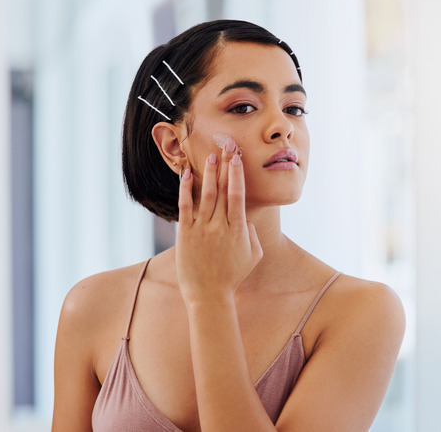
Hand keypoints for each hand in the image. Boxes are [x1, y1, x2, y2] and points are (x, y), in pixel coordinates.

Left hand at [175, 137, 261, 304]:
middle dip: (226, 165)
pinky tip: (187, 174)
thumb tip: (244, 218)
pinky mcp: (185, 234)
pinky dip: (186, 189)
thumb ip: (252, 233)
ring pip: (206, 194)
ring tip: (211, 154)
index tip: (238, 157)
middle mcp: (220, 226)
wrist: (209, 295)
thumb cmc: (233, 276)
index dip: (238, 173)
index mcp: (239, 230)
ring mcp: (202, 229)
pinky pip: (186, 206)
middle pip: (224, 189)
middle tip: (227, 145)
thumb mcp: (254, 255)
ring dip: (209, 172)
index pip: (239, 194)